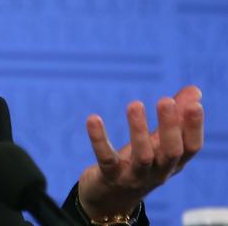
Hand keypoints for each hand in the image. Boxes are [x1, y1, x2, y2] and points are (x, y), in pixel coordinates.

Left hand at [78, 85, 203, 219]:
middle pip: (170, 152)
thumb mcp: (158, 142)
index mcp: (172, 163)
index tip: (194, 104)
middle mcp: (158, 173)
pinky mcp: (109, 177)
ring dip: (138, 130)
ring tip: (135, 104)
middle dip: (170, 126)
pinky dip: (99, 139)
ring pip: (142, 156)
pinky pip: (106, 158)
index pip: (191, 148)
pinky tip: (93, 119)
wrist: (109, 199)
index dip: (194, 127)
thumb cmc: (139, 164)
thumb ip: (175, 117)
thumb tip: (195, 90)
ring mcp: (134, 177)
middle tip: (165, 100)